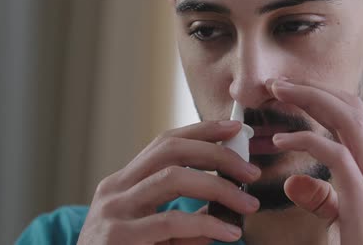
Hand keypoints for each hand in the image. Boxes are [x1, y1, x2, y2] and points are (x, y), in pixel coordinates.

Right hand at [77, 121, 260, 244]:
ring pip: (172, 178)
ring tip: (248, 203)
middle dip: (216, 154)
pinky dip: (205, 225)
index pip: (164, 143)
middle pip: (170, 150)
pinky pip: (169, 222)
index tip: (235, 128)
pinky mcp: (117, 237)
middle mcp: (114, 189)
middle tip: (250, 170)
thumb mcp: (153, 234)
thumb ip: (183, 219)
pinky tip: (228, 233)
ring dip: (218, 187)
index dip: (201, 131)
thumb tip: (223, 206)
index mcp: (123, 183)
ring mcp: (112, 211)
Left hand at [266, 78, 362, 244]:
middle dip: (313, 88)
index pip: (355, 117)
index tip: (293, 91)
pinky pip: (334, 154)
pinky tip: (281, 141)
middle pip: (351, 108)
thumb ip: (323, 197)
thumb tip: (292, 182)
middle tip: (279, 82)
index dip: (323, 98)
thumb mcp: (348, 216)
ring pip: (347, 119)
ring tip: (278, 91)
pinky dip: (305, 141)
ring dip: (309, 99)